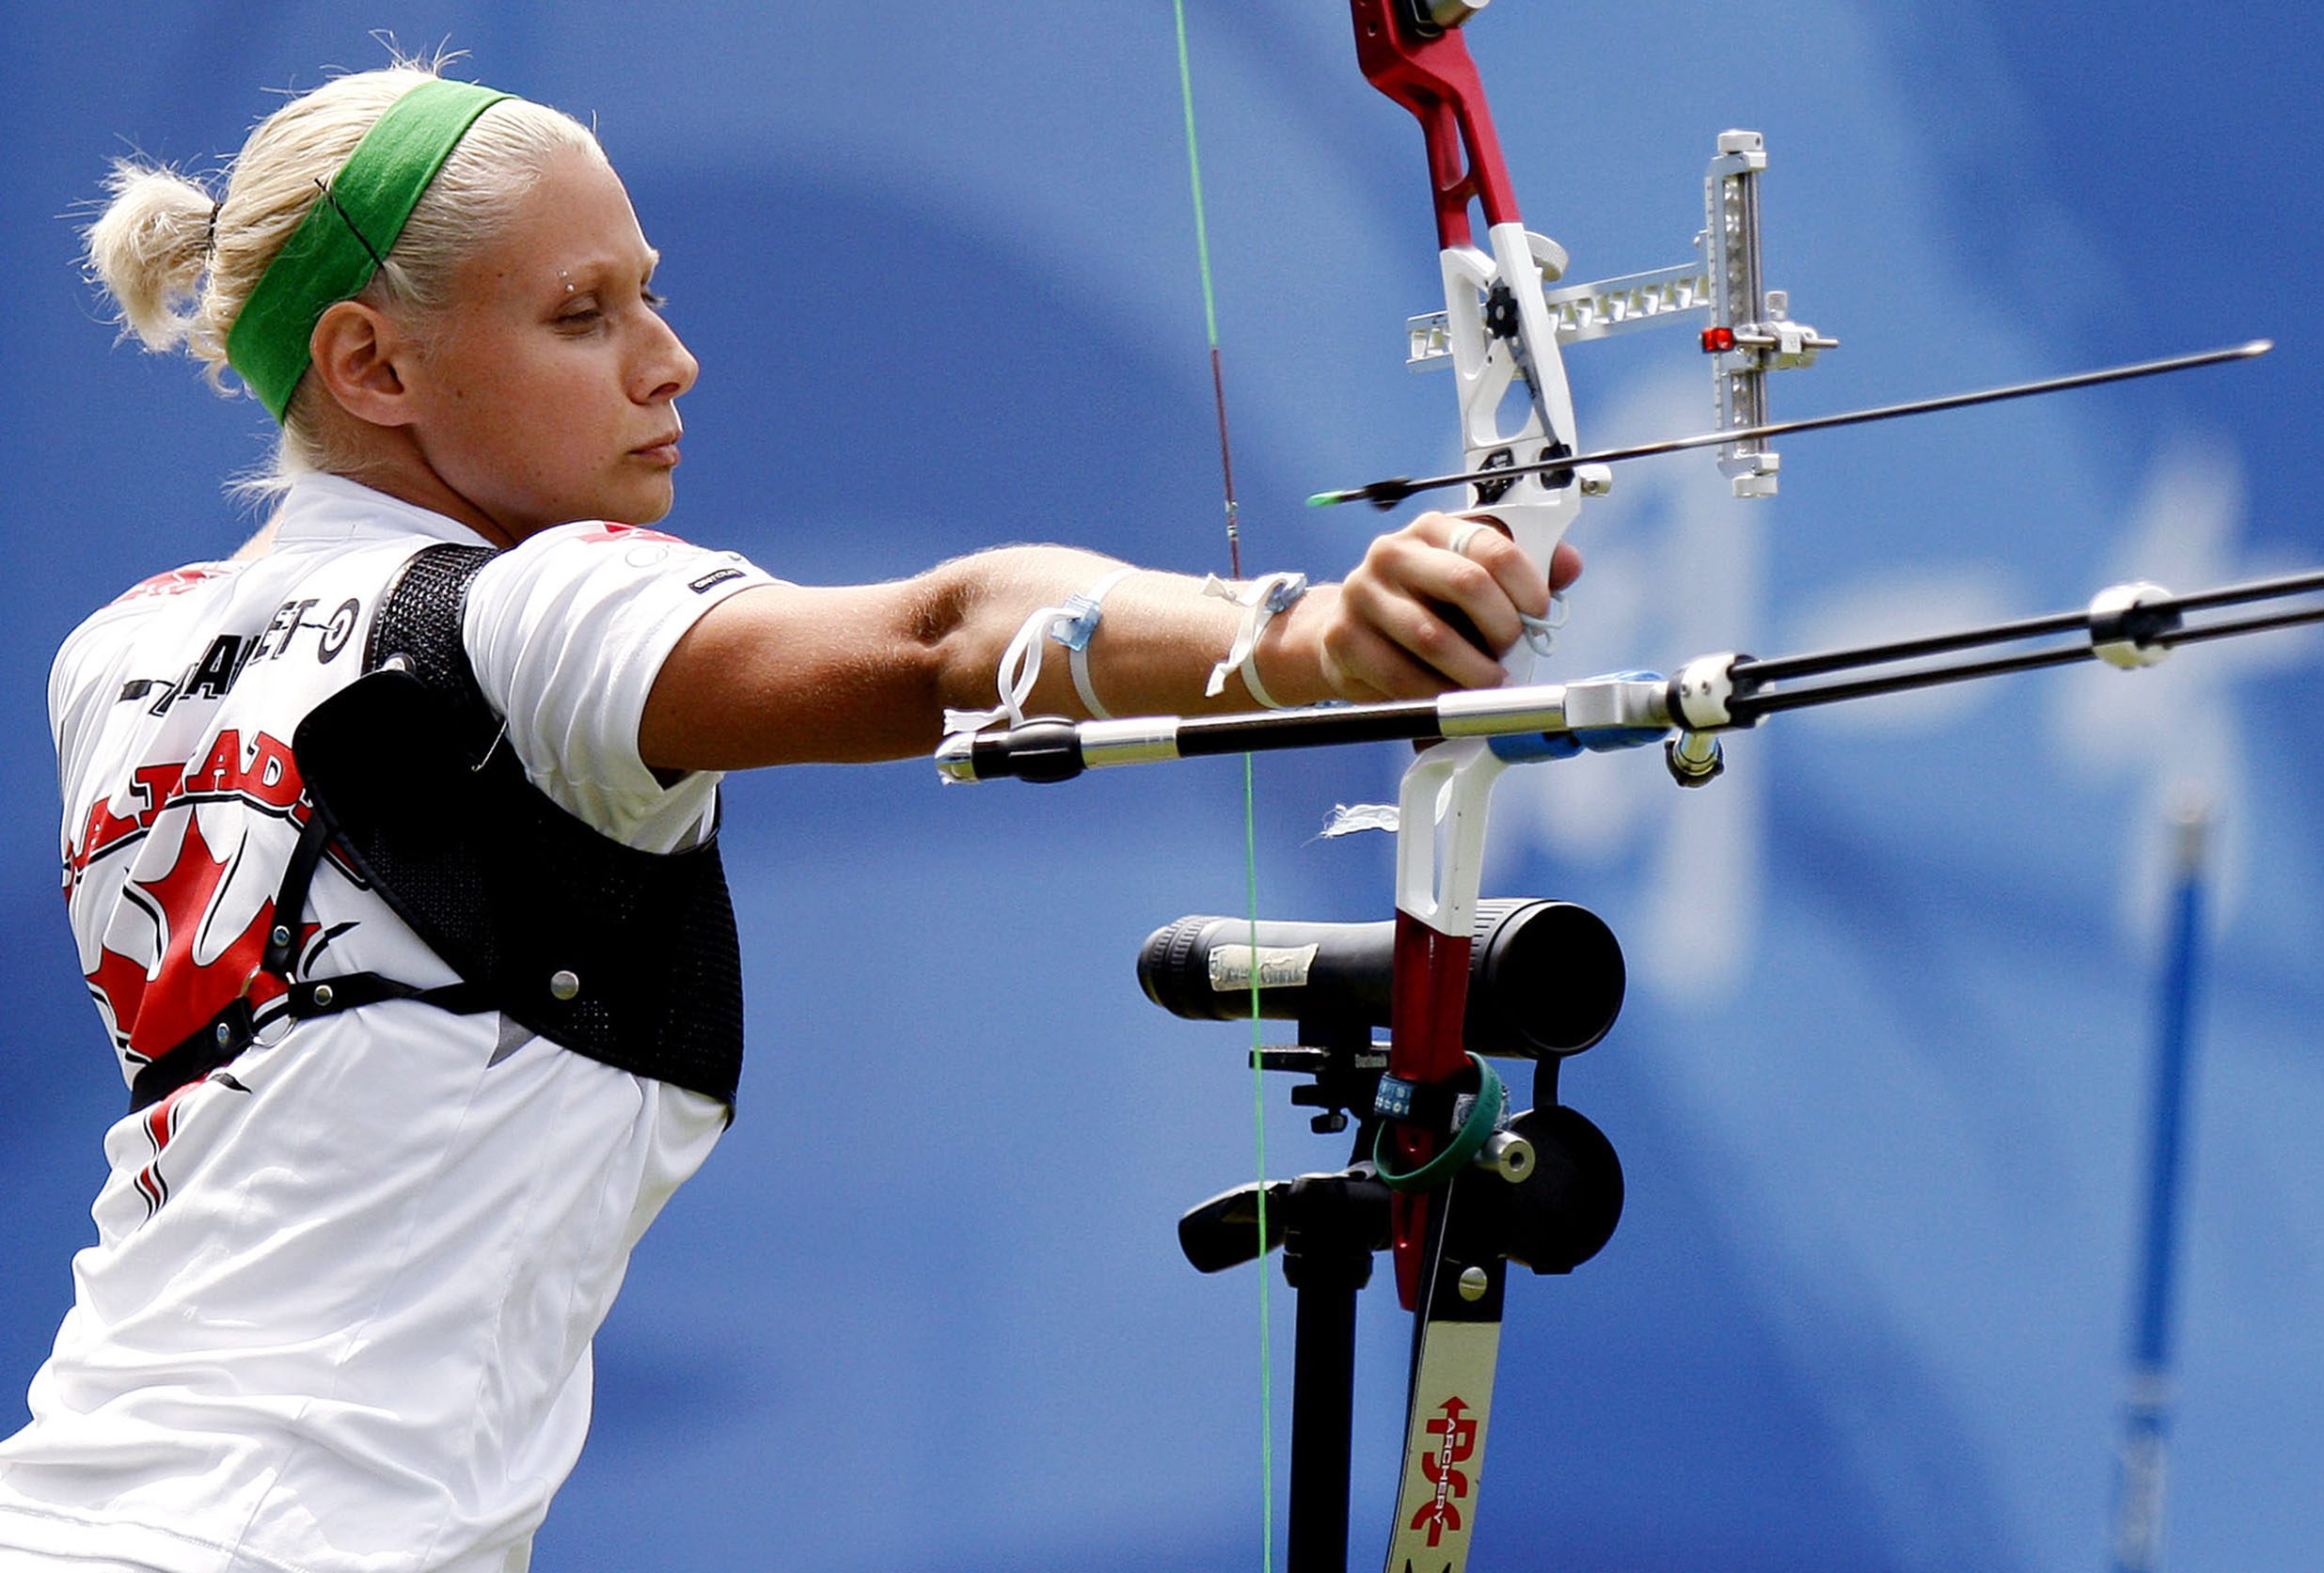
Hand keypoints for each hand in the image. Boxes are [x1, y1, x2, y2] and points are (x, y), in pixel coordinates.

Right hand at [1316, 512, 1583, 700]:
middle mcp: (1393, 552)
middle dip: (1502, 626)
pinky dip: (1434, 693)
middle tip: (1512, 653)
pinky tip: (1451, 699)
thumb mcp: (1470, 579)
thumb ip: (1520, 571)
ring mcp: (1362, 592)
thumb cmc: (1422, 605)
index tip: (1539, 615)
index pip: (1491, 545)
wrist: (1346, 630)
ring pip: (1432, 636)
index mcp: (1432, 529)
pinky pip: (1399, 674)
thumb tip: (1569, 565)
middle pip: (1466, 583)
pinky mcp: (1344, 637)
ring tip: (1490, 684)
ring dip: (1472, 670)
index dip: (1526, 583)